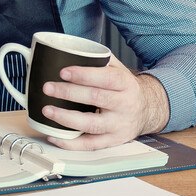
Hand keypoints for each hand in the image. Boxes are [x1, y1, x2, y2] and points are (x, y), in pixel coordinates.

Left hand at [39, 57, 169, 150]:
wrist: (148, 110)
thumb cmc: (124, 88)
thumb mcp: (118, 69)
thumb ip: (99, 60)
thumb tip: (69, 51)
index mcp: (125, 84)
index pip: (105, 78)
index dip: (84, 75)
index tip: (63, 71)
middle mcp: (124, 105)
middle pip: (96, 98)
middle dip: (69, 93)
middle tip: (48, 87)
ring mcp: (118, 125)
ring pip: (91, 124)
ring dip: (66, 118)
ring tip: (47, 110)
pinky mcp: (112, 141)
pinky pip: (90, 145)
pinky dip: (70, 143)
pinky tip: (53, 135)